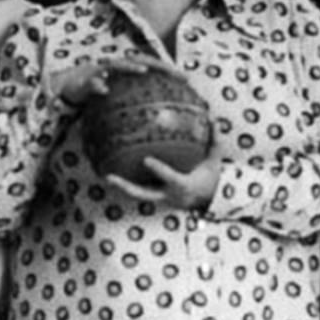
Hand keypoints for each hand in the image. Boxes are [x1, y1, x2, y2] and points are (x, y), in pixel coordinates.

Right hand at [49, 55, 175, 106]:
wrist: (69, 90)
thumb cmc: (97, 97)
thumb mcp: (118, 103)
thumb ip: (134, 108)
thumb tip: (156, 125)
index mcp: (127, 72)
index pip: (152, 68)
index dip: (169, 71)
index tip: (187, 80)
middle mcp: (117, 67)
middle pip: (141, 60)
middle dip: (158, 64)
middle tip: (173, 72)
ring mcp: (101, 70)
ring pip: (118, 64)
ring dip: (130, 66)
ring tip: (143, 71)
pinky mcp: (85, 79)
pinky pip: (92, 81)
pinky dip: (98, 84)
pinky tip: (103, 89)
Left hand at [106, 141, 221, 211]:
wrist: (208, 200)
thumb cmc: (210, 176)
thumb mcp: (215, 160)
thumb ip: (215, 141)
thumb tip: (213, 119)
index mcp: (183, 185)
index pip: (170, 178)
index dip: (158, 170)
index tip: (146, 160)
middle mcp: (168, 194)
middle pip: (142, 193)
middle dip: (125, 186)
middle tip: (109, 177)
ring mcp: (160, 198)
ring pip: (137, 194)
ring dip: (120, 186)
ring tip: (104, 174)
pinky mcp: (156, 196)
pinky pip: (139, 189)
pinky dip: (126, 181)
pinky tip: (113, 168)